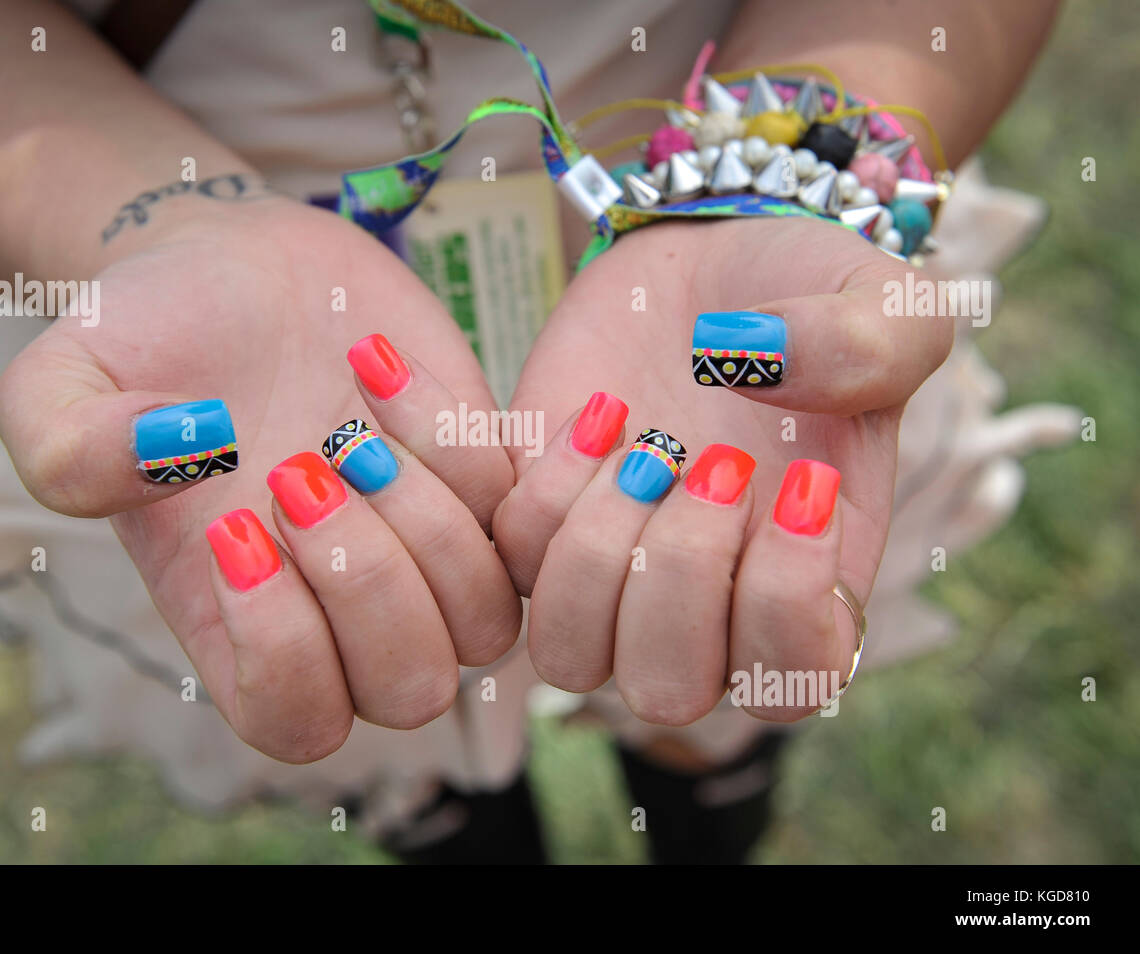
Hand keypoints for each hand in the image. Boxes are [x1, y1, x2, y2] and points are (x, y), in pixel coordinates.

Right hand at [0, 200, 520, 761]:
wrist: (234, 263)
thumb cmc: (147, 340)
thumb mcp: (58, 383)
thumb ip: (67, 449)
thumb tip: (171, 458)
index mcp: (237, 621)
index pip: (295, 723)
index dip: (282, 653)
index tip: (232, 529)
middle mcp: (339, 608)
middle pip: (409, 689)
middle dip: (366, 581)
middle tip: (300, 466)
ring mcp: (421, 551)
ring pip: (485, 622)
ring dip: (427, 521)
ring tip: (350, 425)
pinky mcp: (480, 482)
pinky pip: (520, 514)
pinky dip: (461, 438)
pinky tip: (378, 363)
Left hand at [494, 215, 952, 722]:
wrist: (702, 263)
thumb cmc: (803, 297)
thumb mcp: (887, 301)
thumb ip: (878, 343)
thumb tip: (758, 369)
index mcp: (808, 583)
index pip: (796, 682)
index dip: (789, 606)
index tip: (803, 481)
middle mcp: (706, 604)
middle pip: (668, 691)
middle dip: (681, 576)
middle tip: (716, 460)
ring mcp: (613, 574)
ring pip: (571, 654)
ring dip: (601, 552)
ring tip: (648, 450)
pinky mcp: (540, 523)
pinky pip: (515, 559)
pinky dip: (551, 488)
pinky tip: (602, 413)